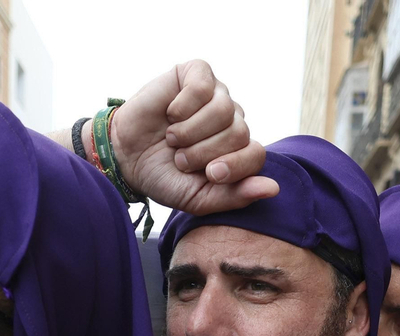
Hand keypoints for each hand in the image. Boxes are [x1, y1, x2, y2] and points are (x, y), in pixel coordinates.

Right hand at [108, 60, 278, 214]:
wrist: (126, 157)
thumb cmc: (164, 176)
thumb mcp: (198, 197)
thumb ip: (235, 196)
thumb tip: (273, 189)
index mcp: (236, 149)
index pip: (256, 154)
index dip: (234, 167)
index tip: (209, 174)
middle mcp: (231, 119)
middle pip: (239, 133)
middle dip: (205, 152)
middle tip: (181, 158)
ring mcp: (216, 94)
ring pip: (223, 110)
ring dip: (191, 132)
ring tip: (173, 139)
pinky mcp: (196, 73)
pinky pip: (203, 86)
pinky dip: (184, 107)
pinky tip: (171, 114)